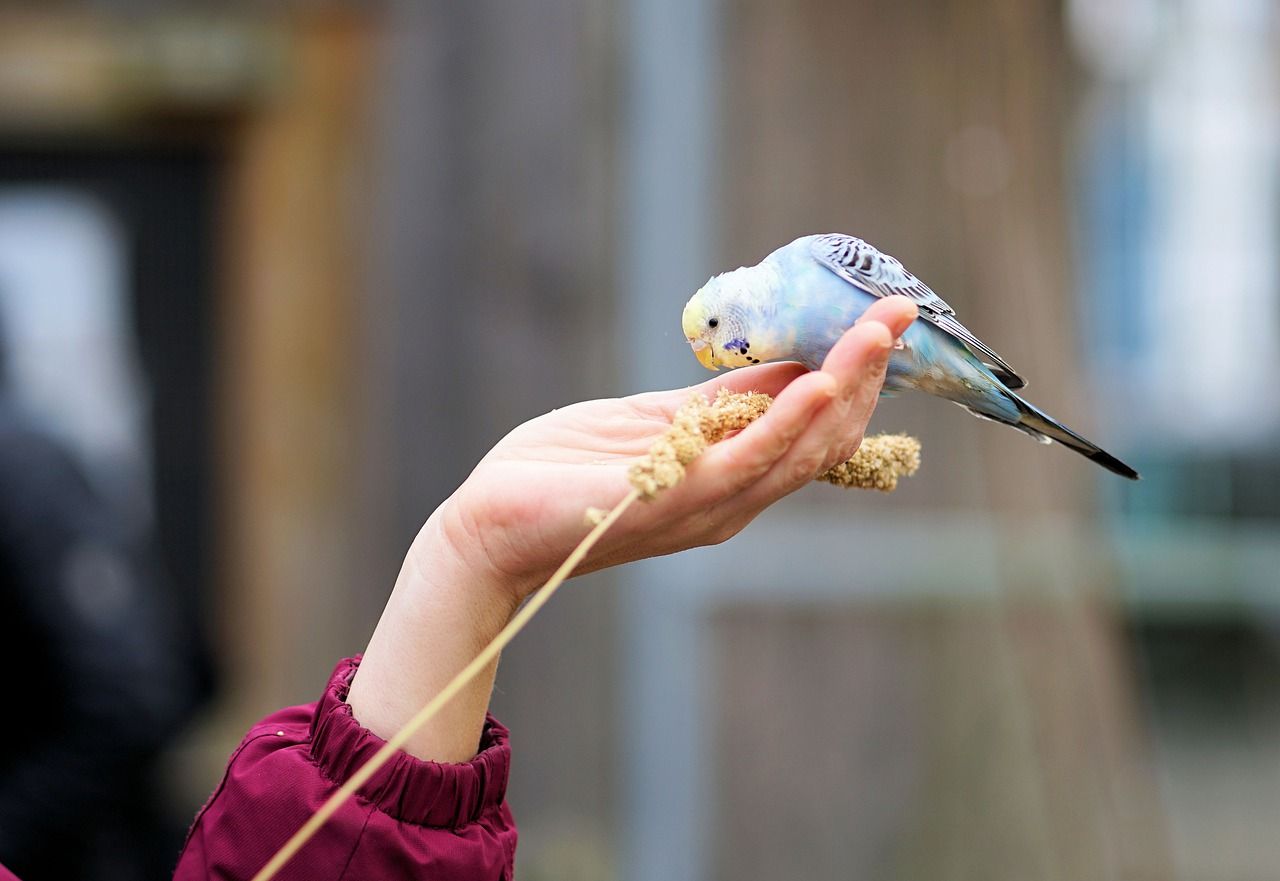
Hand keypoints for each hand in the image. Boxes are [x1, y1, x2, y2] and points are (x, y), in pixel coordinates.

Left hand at [431, 296, 918, 603]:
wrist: (491, 524)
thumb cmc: (568, 471)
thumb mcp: (657, 422)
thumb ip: (722, 402)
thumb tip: (788, 365)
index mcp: (731, 476)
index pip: (814, 427)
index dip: (856, 374)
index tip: (888, 317)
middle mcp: (733, 498)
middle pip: (822, 438)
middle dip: (864, 373)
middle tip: (899, 314)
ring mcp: (705, 504)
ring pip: (796, 450)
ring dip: (841, 388)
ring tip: (874, 335)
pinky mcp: (668, 499)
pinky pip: (741, 463)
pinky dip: (783, 424)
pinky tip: (815, 385)